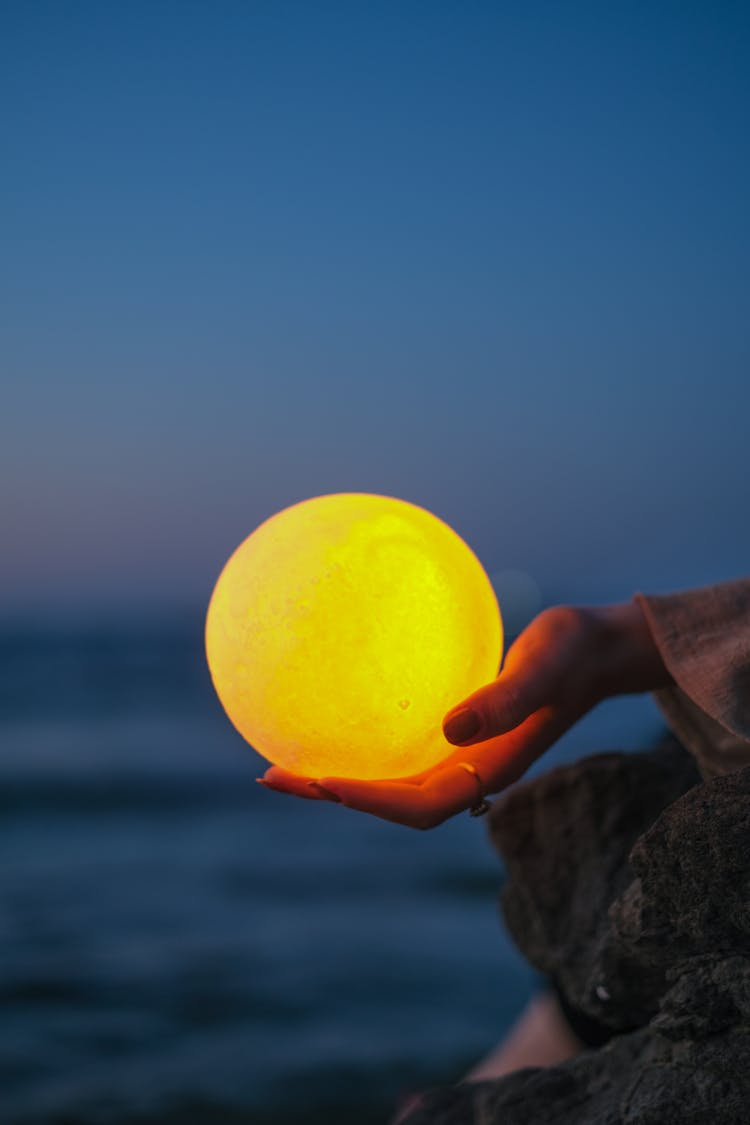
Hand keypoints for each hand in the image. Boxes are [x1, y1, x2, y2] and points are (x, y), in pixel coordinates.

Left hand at [259, 601, 671, 828]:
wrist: (598, 650)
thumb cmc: (575, 652)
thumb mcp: (544, 667)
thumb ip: (505, 699)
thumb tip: (450, 730)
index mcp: (490, 770)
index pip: (418, 805)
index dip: (368, 800)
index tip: (320, 780)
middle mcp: (471, 771)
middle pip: (391, 803)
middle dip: (330, 793)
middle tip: (269, 774)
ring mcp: (464, 756)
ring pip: (391, 780)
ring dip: (337, 775)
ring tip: (281, 756)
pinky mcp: (459, 732)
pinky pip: (399, 748)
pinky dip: (361, 743)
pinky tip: (333, 717)